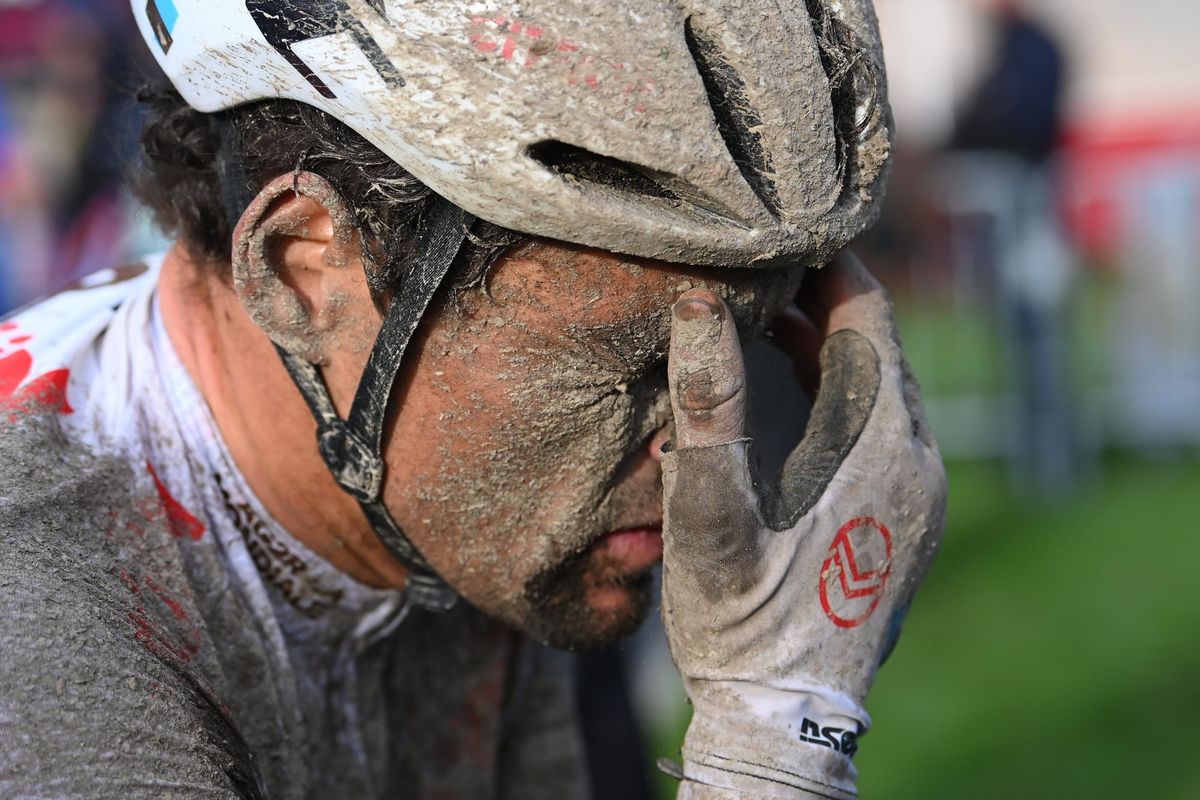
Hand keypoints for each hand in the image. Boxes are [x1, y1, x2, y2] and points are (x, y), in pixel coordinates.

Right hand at [661, 253, 946, 798]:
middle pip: (883, 350)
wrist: (785, 715)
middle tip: (763, 274)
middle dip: (827, 304)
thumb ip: (708, 408)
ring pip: (886, 390)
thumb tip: (699, 309)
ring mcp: (919, 497)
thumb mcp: (711, 515)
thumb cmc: (741, 621)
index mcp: (879, 451)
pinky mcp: (907, 522)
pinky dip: (845, 397)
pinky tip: (800, 397)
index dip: (830, 268)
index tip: (784, 233)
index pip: (871, 322)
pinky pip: (887, 430)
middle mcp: (917, 466)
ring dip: (834, 351)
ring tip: (771, 326)